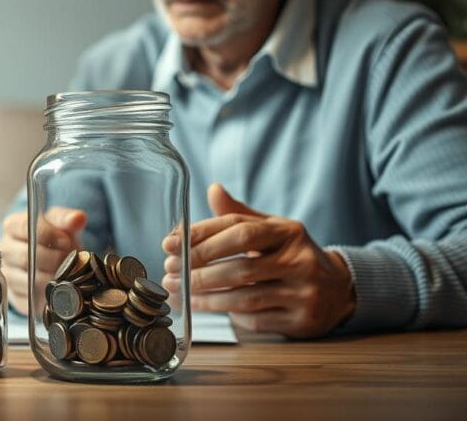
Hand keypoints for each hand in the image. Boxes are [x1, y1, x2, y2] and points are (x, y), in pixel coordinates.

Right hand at [0, 207, 86, 314]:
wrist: (55, 261)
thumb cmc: (55, 238)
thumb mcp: (61, 223)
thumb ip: (67, 218)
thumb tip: (78, 218)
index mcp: (12, 226)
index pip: (26, 229)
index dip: (48, 235)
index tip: (65, 240)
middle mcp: (5, 250)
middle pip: (25, 257)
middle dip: (53, 259)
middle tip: (68, 259)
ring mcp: (8, 275)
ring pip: (28, 280)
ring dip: (52, 279)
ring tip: (66, 274)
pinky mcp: (16, 297)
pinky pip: (32, 299)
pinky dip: (48, 295)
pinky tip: (59, 288)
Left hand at [162, 183, 355, 337]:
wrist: (339, 289)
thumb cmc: (291, 254)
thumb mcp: (271, 229)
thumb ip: (239, 213)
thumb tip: (212, 189)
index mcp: (289, 231)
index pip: (237, 229)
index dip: (200, 236)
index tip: (170, 243)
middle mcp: (299, 260)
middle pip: (239, 266)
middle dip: (197, 271)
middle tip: (170, 272)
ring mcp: (304, 291)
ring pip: (243, 297)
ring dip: (205, 296)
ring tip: (179, 291)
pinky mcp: (302, 319)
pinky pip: (254, 319)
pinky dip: (226, 314)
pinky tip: (206, 306)